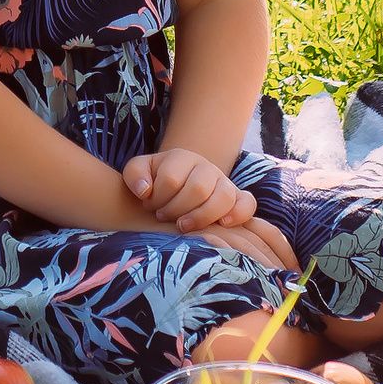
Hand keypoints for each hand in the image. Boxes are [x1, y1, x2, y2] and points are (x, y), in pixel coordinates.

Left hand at [124, 149, 287, 251]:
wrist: (176, 186)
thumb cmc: (155, 182)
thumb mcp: (139, 172)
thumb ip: (135, 175)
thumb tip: (145, 191)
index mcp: (182, 157)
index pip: (171, 179)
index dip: (157, 198)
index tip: (149, 206)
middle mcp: (206, 167)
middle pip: (198, 188)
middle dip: (176, 209)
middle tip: (163, 217)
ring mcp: (224, 182)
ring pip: (223, 197)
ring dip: (201, 216)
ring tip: (183, 226)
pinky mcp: (238, 199)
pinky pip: (248, 204)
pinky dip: (238, 214)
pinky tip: (222, 225)